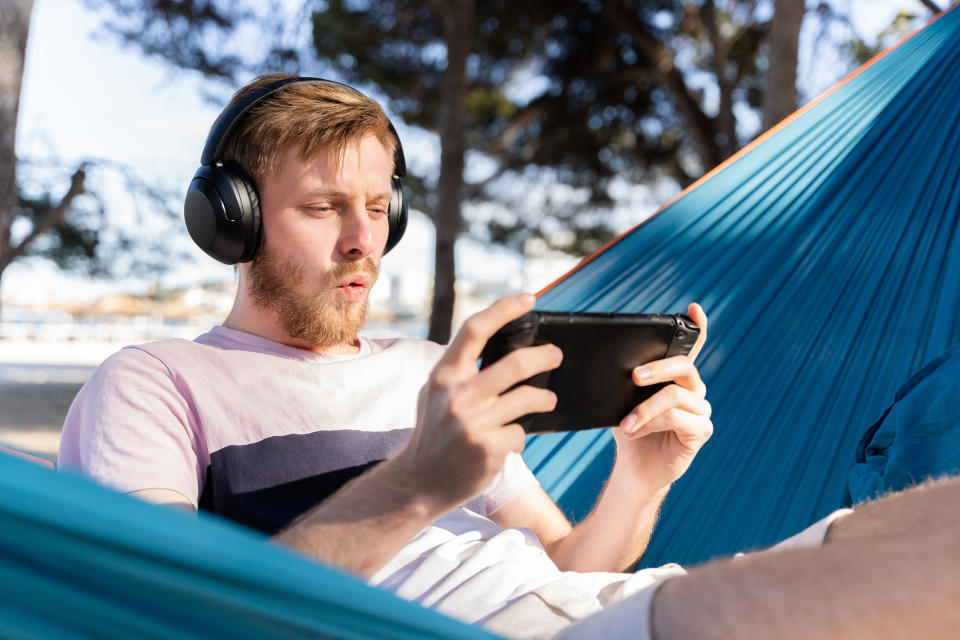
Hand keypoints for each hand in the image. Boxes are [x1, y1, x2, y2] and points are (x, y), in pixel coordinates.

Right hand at [397, 294, 560, 512]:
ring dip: (544, 398)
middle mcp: (458, 396)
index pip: (475, 329)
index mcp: (444, 375)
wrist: (417, 484)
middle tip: (556, 355)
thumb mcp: (435, 394)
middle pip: (515, 364)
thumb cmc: (433, 433)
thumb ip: (460, 370)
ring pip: (528, 398)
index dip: (504, 309)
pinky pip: (520, 433)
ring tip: (547, 400)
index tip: (529, 298)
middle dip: (544, 356)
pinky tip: (508, 442)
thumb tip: (502, 345)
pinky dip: (518, 436)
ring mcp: (474, 424)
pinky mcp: (489, 450)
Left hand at [612, 303, 711, 491]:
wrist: (634, 467)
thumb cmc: (628, 428)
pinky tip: (636, 431)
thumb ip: (622, 380)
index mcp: (676, 377)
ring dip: (645, 409)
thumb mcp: (620, 399)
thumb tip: (603, 362)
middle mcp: (693, 389)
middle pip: (684, 366)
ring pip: (675, 395)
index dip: (696, 327)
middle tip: (633, 377)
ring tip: (625, 424)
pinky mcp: (701, 431)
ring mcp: (700, 410)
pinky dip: (653, 423)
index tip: (692, 308)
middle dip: (657, 368)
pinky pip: (678, 418)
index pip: (691, 347)